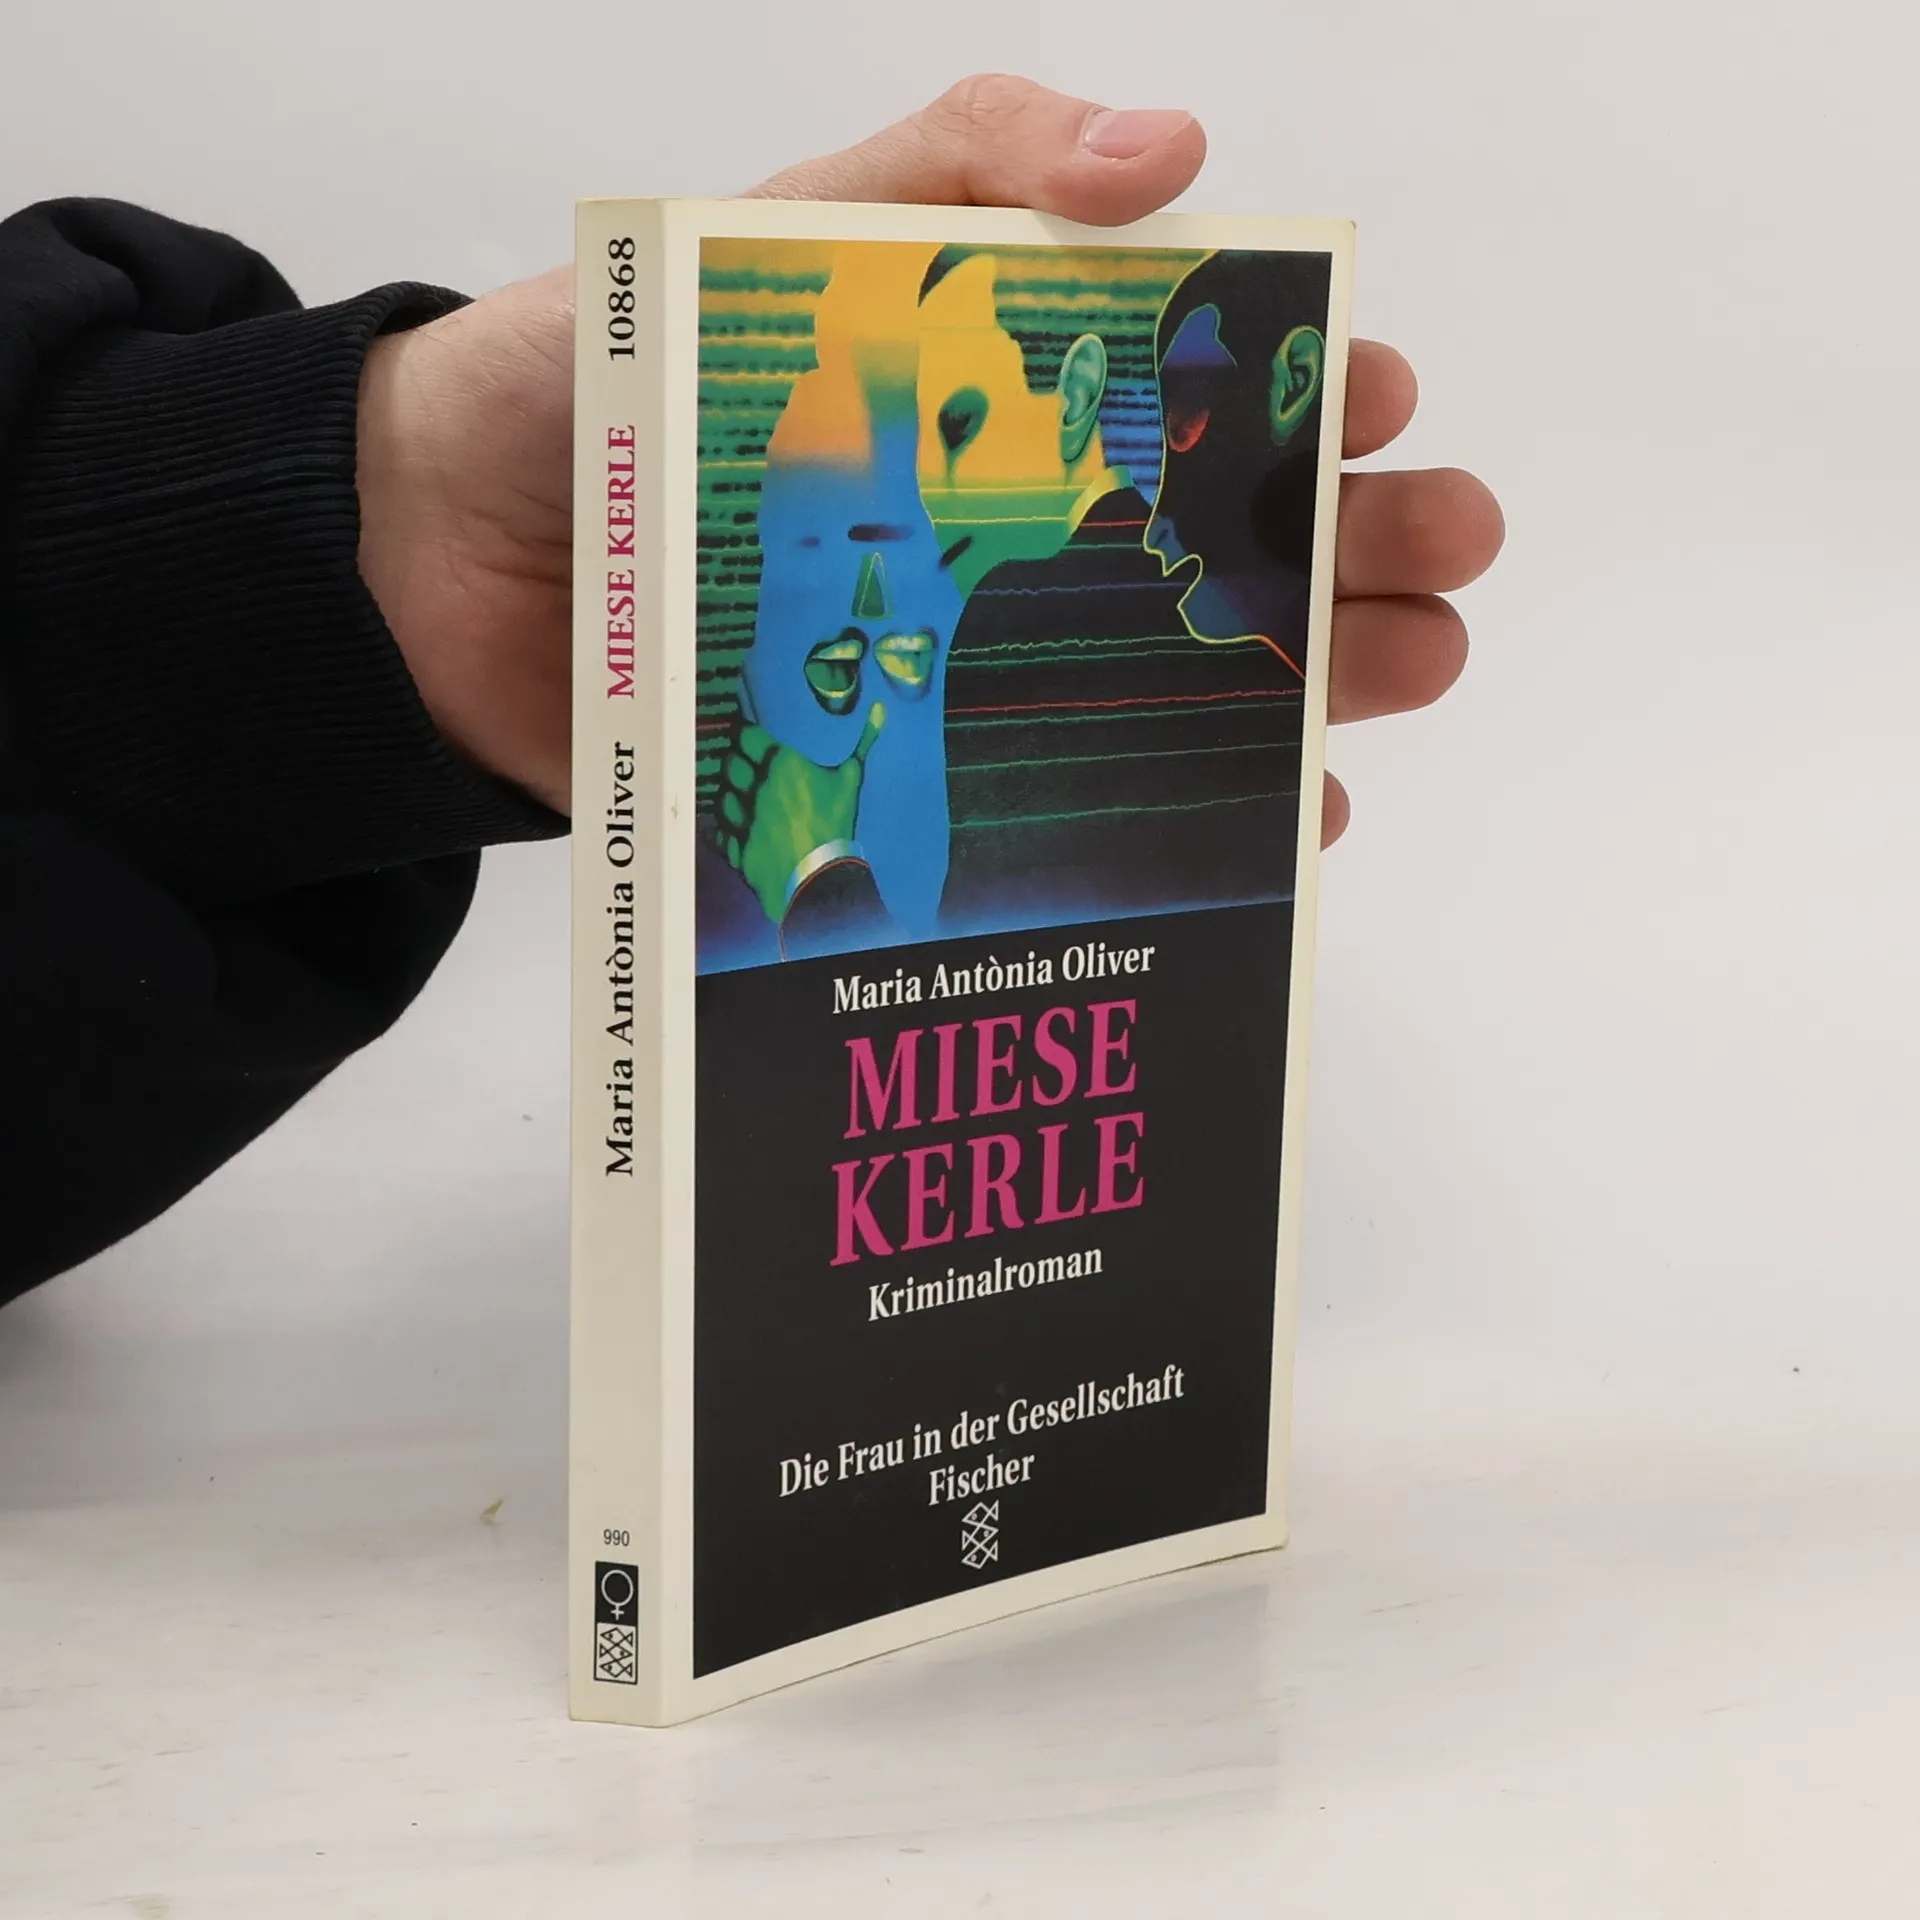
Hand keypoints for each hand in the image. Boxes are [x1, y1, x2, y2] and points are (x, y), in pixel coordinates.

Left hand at [355, 74, 1500, 839]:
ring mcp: (988, 659)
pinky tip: (1287, 815)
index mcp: (1007, 391)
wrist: (447, 566)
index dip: (1307, 386)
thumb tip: (1174, 149)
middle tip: (1441, 546)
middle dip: (1361, 532)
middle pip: (1235, 533)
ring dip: (1323, 669)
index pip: (1203, 386)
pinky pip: (1096, 797)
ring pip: (1201, 667)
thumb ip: (962, 170)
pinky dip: (1205, 809)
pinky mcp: (932, 770)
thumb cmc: (605, 389)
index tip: (1377, 395)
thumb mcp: (784, 236)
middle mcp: (1021, 528)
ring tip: (1409, 667)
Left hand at [716, 706, 884, 922]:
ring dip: (727, 794)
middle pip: (729, 763)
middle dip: (734, 762)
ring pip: (720, 795)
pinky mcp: (736, 844)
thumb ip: (863, 741)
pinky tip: (730, 828)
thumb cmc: (835, 822)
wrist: (819, 874)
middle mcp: (753, 785)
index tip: (746, 736)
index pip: (745, 736)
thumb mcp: (850, 779)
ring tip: (736, 796)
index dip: (744, 735)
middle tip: (742, 764)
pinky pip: (719, 831)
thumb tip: (880, 709)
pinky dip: (722, 829)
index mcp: (779, 764)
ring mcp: (741, 816)